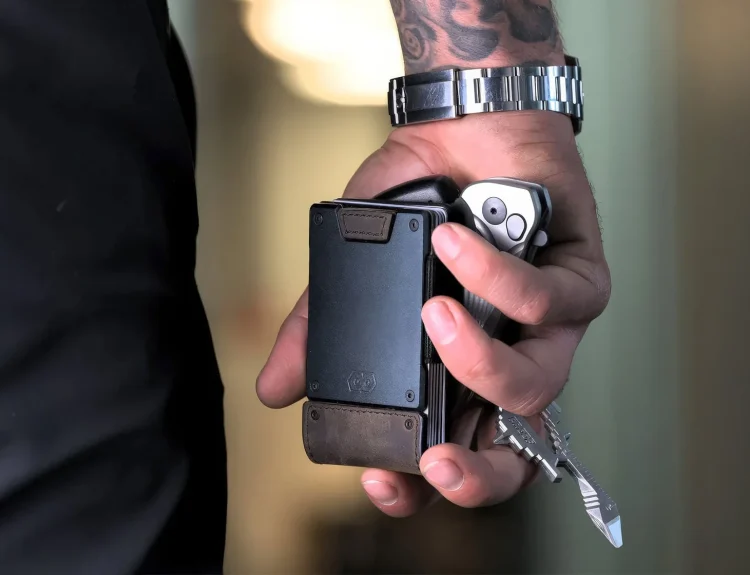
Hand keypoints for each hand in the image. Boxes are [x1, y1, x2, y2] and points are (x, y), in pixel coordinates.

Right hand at [256, 111, 610, 515]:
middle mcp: (507, 358)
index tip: (380, 482)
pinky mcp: (581, 280)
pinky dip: (493, 273)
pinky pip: (549, 301)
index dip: (420, 485)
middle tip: (432, 461)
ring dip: (478, 360)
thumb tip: (275, 388)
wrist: (459, 127)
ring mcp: (548, 327)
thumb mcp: (354, 268)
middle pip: (514, 449)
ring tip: (431, 314)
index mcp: (456, 368)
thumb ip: (321, 331)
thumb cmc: (416, 199)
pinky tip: (451, 240)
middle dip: (475, 472)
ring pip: (536, 384)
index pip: (451, 450)